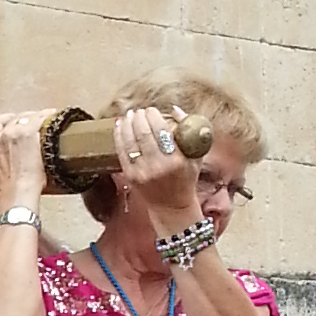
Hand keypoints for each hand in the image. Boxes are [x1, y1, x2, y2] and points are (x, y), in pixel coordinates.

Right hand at [0, 108, 51, 212]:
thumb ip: (5, 161)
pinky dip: (47, 116)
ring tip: (49, 118)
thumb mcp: (0, 173)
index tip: (16, 122)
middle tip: (37, 121)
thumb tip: (18, 163)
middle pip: (14, 119)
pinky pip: (39, 118)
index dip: (8, 121)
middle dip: (25, 118)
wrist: (16, 194)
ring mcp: (14, 132)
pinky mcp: (29, 132)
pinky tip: (55, 117)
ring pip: (26, 116)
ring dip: (37, 116)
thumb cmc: (11, 191)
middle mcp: (0, 136)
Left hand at [115, 105, 200, 228]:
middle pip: (143, 134)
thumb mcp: (196, 156)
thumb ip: (189, 131)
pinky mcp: (130, 176)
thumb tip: (175, 110)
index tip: (152, 110)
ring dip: (127, 124)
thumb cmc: (187, 178)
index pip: (160, 131)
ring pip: (129, 141)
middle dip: (139, 118)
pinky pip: (121, 151)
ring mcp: (141, 172)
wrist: (172, 206)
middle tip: (140, 111)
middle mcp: (157, 166)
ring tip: (130, 115)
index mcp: (176, 160)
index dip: (153, 116)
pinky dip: (119, 136)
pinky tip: (119, 126)